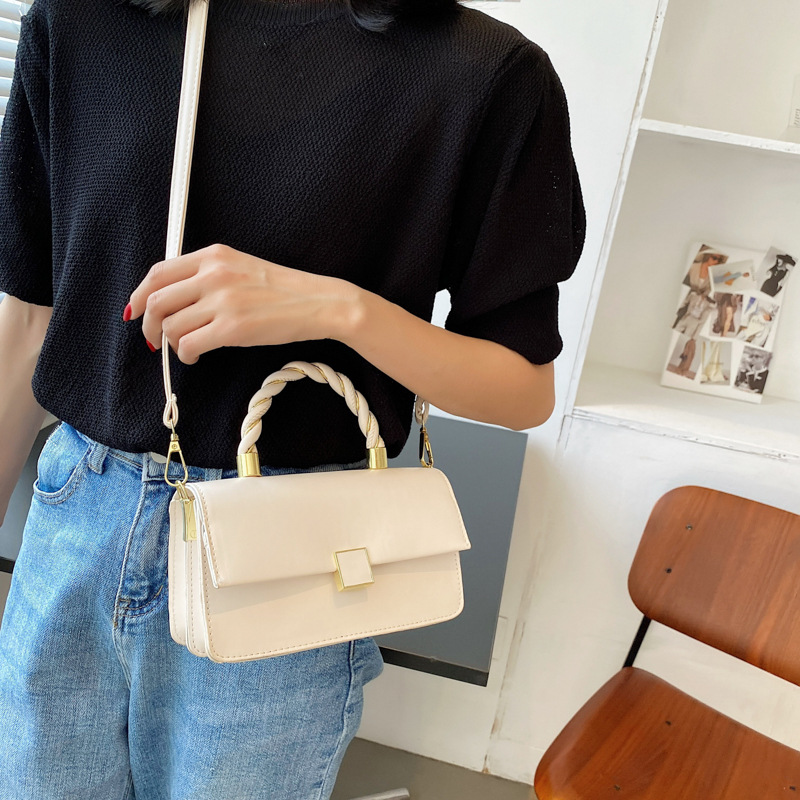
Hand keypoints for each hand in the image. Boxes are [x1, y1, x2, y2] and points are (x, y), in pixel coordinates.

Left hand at [125, 243, 358, 364]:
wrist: (318, 302)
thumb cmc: (283, 291)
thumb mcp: (241, 268)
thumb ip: (207, 275)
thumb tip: (173, 300)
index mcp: (213, 256)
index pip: (158, 272)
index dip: (139, 295)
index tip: (136, 312)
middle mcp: (213, 274)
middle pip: (156, 300)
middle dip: (147, 325)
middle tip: (152, 340)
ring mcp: (222, 301)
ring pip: (170, 325)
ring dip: (169, 344)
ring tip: (184, 349)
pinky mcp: (232, 328)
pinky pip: (188, 344)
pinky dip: (185, 355)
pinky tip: (195, 357)